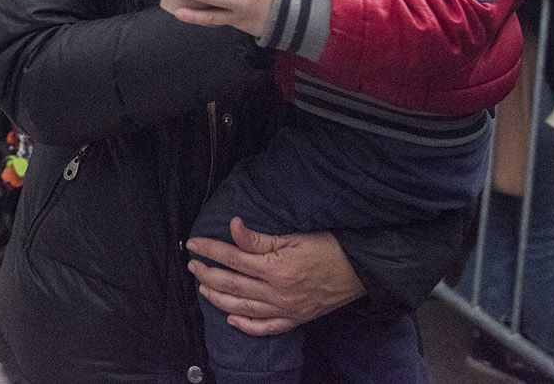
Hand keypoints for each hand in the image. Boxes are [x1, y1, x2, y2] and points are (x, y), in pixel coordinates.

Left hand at [186, 218, 364, 335]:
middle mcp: (278, 292)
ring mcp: (286, 309)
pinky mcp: (296, 319)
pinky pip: (266, 328)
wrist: (361, 270)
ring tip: (202, 289)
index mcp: (276, 268)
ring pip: (243, 308)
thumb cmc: (328, 247)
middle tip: (192, 265)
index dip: (210, 250)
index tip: (193, 244)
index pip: (233, 258)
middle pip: (232, 285)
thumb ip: (259, 237)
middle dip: (207, 275)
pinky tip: (231, 318)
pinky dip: (246, 326)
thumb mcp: (294, 236)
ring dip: (218, 299)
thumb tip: (232, 226)